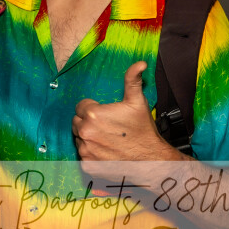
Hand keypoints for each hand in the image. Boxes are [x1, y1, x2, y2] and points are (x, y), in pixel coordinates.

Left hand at [73, 62, 180, 177]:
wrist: (151, 161)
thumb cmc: (143, 131)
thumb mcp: (138, 102)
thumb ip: (132, 80)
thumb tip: (140, 63)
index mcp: (93, 115)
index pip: (81, 107)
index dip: (93, 108)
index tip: (105, 114)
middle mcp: (85, 132)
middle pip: (77, 121)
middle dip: (88, 122)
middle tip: (107, 127)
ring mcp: (85, 150)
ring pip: (79, 138)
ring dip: (88, 137)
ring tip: (107, 139)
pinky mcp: (87, 165)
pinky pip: (82, 154)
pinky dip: (91, 152)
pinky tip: (105, 151)